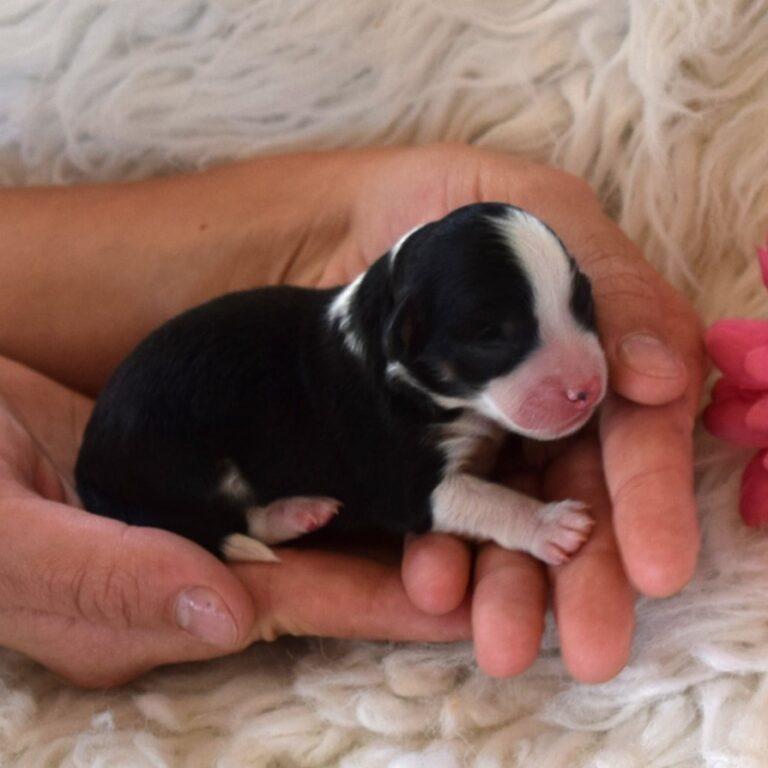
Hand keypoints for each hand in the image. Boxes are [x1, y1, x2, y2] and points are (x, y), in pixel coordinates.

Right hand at [0, 356, 468, 686]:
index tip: (465, 599)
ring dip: (380, 518)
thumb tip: (224, 613)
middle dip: (405, 570)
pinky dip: (329, 472)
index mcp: (145, 614)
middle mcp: (178, 580)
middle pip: (316, 574)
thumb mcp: (4, 538)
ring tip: (469, 502)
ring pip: (302, 525)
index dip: (379, 605)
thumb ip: (103, 576)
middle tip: (502, 554)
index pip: (292, 607)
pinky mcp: (181, 478)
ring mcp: (181, 527)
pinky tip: (378, 456)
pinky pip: (273, 478)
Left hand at [289, 143, 703, 680]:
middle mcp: (547, 409)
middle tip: (593, 647)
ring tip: (504, 644)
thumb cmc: (454, 204)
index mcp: (595, 357)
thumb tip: (663, 380)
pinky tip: (432, 583)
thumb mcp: (540, 212)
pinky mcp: (424, 458)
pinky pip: (438, 515)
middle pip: (582, 502)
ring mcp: (485, 440)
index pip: (634, 436)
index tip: (657, 566)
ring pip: (513, 526)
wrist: (343, 222)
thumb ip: (607, 285)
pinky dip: (440, 553)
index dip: (650, 499)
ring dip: (514, 588)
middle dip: (590, 578)